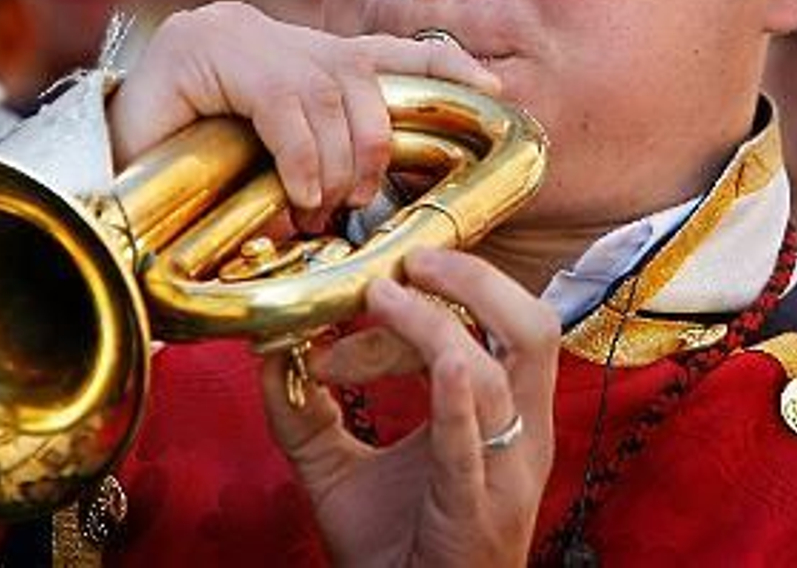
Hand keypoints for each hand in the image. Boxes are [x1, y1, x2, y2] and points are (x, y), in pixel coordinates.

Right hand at [108, 2, 499, 223]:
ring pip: (328, 89)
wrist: (92, 188)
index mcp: (294, 59)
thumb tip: (376, 194)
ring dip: (337, 161)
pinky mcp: (198, 48)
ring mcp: (230, 33)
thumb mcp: (274, 177)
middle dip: (375, 146)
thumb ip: (325, 167)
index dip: (442, 67)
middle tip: (354, 202)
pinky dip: (301, 153)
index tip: (496, 90)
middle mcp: (267, 33)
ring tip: (320, 207)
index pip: (385, 51)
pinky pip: (282, 98)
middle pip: (363, 78)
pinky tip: (298, 191)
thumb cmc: (184, 190)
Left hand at [260, 248, 560, 567]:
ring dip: (437, 325)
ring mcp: (505, 472)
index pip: (495, 324)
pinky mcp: (477, 511)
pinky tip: (441, 363)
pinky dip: (456, 399)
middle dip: (475, 279)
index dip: (442, 291)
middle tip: (412, 259)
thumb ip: (303, 410)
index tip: (374, 284)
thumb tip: (267, 349)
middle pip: (530, 327)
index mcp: (500, 415)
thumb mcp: (338, 468)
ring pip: (502, 371)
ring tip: (384, 302)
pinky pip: (474, 445)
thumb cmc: (392, 552)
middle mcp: (519, 434)